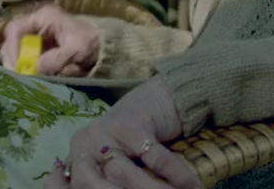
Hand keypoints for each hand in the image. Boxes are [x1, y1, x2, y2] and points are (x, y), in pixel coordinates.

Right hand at [0, 4, 99, 76]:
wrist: (110, 49)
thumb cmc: (94, 42)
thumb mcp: (76, 50)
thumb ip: (54, 60)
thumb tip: (33, 70)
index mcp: (43, 17)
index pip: (14, 29)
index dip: (12, 47)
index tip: (17, 66)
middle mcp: (37, 27)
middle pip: (13, 43)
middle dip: (15, 61)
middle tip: (20, 78)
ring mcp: (39, 40)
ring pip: (20, 56)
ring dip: (27, 68)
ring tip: (36, 78)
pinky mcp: (43, 53)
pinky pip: (31, 64)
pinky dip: (36, 73)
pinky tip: (45, 77)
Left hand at [46, 77, 202, 188]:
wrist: (163, 94)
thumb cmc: (140, 136)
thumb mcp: (120, 160)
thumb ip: (111, 180)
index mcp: (79, 156)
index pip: (79, 185)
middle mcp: (86, 143)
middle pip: (99, 186)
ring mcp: (107, 132)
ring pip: (126, 177)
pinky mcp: (131, 124)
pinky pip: (156, 161)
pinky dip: (178, 177)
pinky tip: (195, 186)